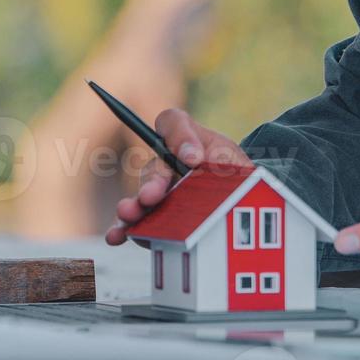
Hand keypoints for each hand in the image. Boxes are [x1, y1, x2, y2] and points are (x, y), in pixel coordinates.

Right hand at [104, 108, 251, 245]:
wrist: (241, 204)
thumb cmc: (233, 175)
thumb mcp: (232, 160)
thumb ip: (217, 155)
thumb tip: (192, 160)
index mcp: (186, 142)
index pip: (172, 123)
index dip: (179, 136)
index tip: (194, 159)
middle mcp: (165, 164)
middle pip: (153, 168)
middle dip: (152, 183)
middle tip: (151, 196)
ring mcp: (157, 193)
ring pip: (141, 196)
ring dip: (133, 206)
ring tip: (128, 214)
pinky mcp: (153, 219)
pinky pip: (137, 222)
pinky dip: (125, 229)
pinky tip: (117, 236)